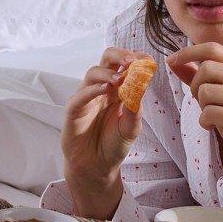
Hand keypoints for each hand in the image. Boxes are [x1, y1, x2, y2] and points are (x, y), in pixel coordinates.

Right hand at [61, 48, 146, 182]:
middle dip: (120, 55)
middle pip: (106, 60)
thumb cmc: (114, 144)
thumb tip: (142, 85)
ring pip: (92, 73)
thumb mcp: (132, 127)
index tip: (148, 60)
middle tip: (132, 60)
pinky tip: (105, 89)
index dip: (136, 59)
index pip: (124, 65)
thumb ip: (136, 107)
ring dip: (107, 73)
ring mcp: (87, 98)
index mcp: (119, 89)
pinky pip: (80, 95)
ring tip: (121, 79)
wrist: (97, 167)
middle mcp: (102, 89)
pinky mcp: (74, 111)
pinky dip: (93, 90)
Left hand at [165, 43, 222, 188]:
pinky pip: (208, 112)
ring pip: (205, 91)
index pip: (213, 48)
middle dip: (195, 86)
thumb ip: (197, 76)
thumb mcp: (218, 94)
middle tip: (203, 102)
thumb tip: (173, 61)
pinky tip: (214, 127)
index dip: (189, 52)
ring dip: (201, 107)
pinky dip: (204, 122)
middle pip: (206, 68)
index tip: (171, 60)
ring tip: (214, 115)